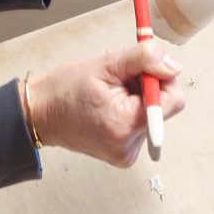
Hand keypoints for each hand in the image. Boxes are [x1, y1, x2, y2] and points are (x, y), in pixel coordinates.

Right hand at [23, 43, 183, 166]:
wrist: (39, 114)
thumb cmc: (66, 89)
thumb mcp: (107, 64)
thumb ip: (144, 60)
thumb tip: (174, 65)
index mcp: (127, 125)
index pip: (173, 100)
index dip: (162, 78)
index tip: (143, 68)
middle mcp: (129, 146)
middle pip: (163, 106)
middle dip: (147, 86)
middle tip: (120, 79)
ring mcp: (125, 153)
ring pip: (152, 113)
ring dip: (137, 96)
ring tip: (110, 92)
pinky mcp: (122, 153)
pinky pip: (140, 124)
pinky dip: (130, 109)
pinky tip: (109, 104)